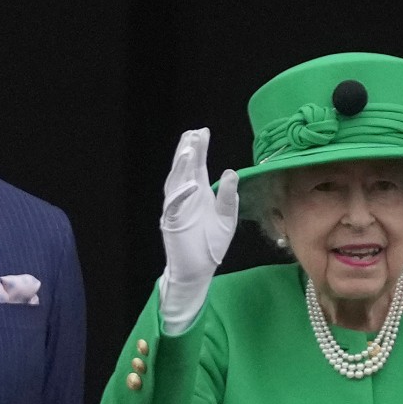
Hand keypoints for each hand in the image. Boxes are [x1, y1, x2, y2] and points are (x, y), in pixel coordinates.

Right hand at [158, 128, 238, 332]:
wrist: (198, 271)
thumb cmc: (210, 245)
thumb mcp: (226, 219)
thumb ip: (228, 197)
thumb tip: (230, 172)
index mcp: (199, 194)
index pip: (197, 166)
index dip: (199, 149)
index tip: (202, 131)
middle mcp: (186, 198)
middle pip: (184, 170)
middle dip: (188, 151)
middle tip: (193, 133)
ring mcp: (176, 210)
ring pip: (175, 183)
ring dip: (181, 167)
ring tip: (188, 150)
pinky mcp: (172, 224)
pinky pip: (175, 207)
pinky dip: (182, 195)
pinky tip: (191, 184)